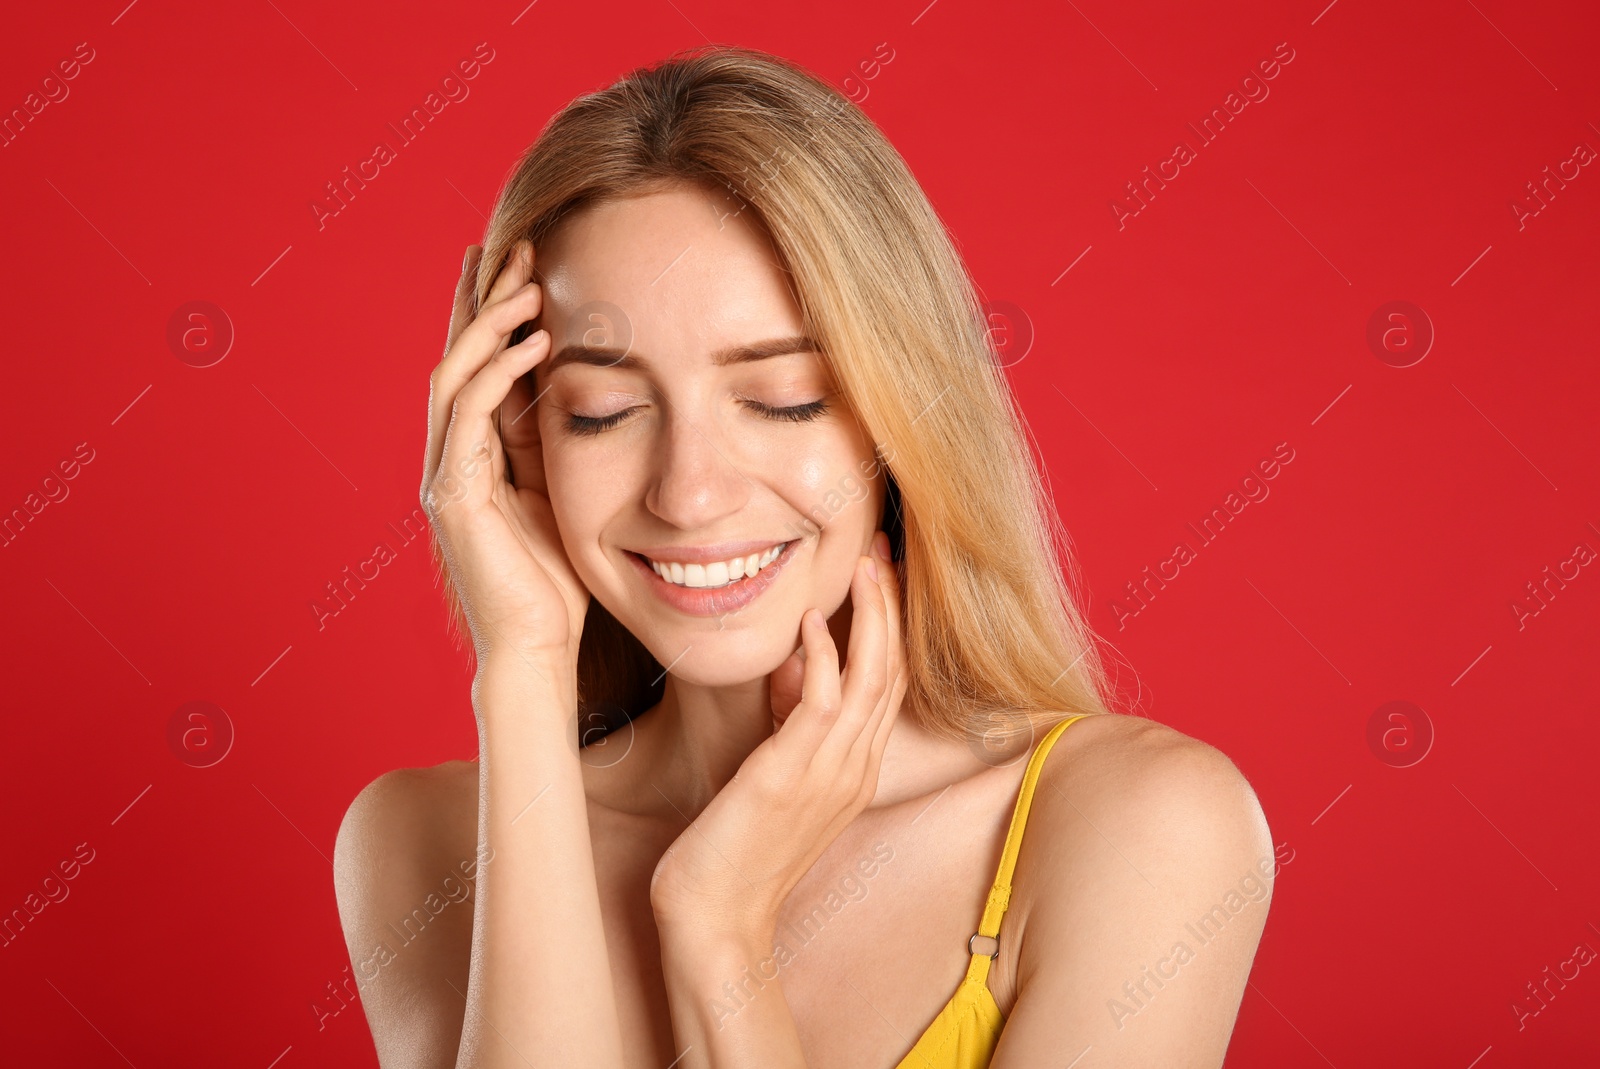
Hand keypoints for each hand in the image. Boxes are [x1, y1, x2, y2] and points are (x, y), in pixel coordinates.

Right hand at [422, 240, 588, 672]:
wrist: (538, 650)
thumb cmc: (557, 583)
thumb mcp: (562, 494)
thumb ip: (551, 445)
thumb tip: (578, 388)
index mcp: (474, 456)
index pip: (477, 367)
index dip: (492, 313)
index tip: (522, 263)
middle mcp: (449, 459)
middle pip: (455, 357)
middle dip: (481, 299)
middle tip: (512, 244)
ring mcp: (444, 477)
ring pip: (454, 376)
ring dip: (488, 322)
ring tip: (524, 279)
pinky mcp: (453, 498)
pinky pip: (470, 417)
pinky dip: (500, 373)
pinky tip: (535, 341)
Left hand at [648, 532, 906, 941]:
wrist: (716, 921)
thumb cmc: (733, 852)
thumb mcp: (772, 776)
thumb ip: (792, 724)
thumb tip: (796, 665)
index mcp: (853, 770)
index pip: (888, 684)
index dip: (891, 626)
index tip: (882, 576)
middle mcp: (853, 770)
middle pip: (893, 673)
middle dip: (892, 608)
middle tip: (885, 552)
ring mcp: (828, 774)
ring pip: (872, 681)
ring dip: (872, 618)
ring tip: (866, 565)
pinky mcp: (791, 777)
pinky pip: (824, 705)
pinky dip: (825, 658)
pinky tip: (815, 621)